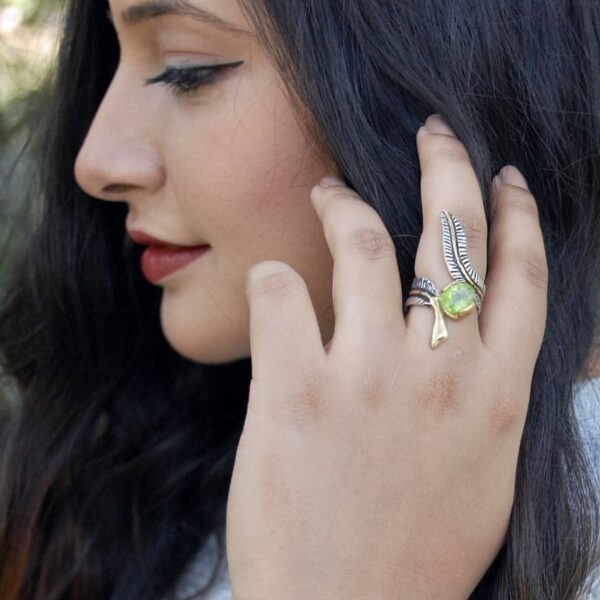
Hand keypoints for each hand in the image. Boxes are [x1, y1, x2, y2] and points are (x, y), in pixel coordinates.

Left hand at [226, 114, 547, 599]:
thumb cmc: (416, 550)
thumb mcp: (482, 471)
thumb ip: (488, 402)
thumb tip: (488, 346)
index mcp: (494, 393)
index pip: (521, 273)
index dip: (515, 213)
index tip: (502, 178)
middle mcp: (440, 372)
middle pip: (453, 234)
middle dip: (448, 167)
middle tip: (434, 134)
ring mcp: (367, 377)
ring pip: (365, 242)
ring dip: (346, 203)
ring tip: (333, 190)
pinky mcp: (295, 390)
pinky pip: (280, 293)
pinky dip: (273, 279)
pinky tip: (272, 283)